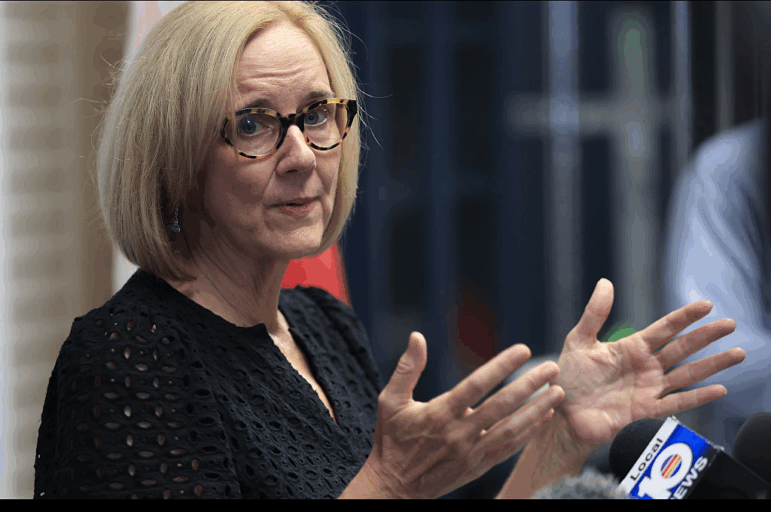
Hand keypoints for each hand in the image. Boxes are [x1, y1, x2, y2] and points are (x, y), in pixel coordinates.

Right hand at [349, 331, 564, 498]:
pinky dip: (528, 432)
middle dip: (529, 385)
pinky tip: (543, 416)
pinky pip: (509, 448)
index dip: (501, 366)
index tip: (523, 350)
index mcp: (439, 413)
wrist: (394, 487)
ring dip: (537, 410)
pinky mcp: (478, 466)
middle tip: (552, 368)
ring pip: (511, 430)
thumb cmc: (391, 439)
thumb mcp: (390, 400)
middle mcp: (459, 433)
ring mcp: (471, 452)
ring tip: (558, 392)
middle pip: (501, 406)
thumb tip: (417, 336)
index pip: (476, 385)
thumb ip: (407, 368)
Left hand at [551, 278, 744, 451]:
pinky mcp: (645, 411)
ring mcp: (647, 389)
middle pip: (682, 349)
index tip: (706, 305)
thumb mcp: (579, 340)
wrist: (561, 414)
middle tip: (730, 324)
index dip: (684, 317)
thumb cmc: (569, 378)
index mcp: (630, 348)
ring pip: (686, 374)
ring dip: (712, 365)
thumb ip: (594, 314)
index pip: (664, 328)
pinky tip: (718, 389)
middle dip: (706, 336)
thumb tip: (605, 283)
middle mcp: (644, 367)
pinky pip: (675, 403)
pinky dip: (697, 398)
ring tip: (737, 354)